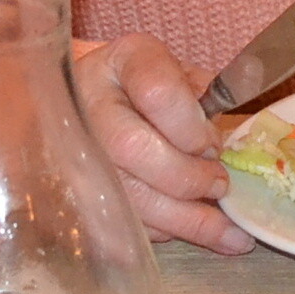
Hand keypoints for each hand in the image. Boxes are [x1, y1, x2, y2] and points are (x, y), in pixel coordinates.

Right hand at [75, 33, 251, 254]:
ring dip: (182, 218)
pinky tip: (188, 231)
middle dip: (187, 177)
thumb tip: (223, 146)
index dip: (193, 128)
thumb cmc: (150, 87)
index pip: (158, 93)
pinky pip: (115, 223)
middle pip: (132, 147)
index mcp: (127, 62)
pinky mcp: (70, 191)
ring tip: (224, 228)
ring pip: (124, 193)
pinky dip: (159, 231)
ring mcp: (72, 148)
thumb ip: (206, 101)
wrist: (90, 97)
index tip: (215, 146)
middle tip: (220, 186)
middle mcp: (90, 101)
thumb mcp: (181, 76)